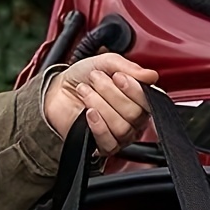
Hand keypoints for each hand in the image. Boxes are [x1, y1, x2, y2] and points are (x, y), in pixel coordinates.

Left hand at [43, 52, 158, 155]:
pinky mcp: (104, 146)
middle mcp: (133, 120)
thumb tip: (151, 76)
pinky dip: (98, 125)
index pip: (148, 101)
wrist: (58, 91)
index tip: (117, 76)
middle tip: (95, 80)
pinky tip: (89, 113)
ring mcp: (120, 135)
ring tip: (86, 92)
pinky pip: (109, 141)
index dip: (134, 90)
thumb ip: (129, 67)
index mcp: (139, 100)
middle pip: (134, 114)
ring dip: (100, 105)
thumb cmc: (83, 78)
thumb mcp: (105, 63)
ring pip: (121, 127)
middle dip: (111, 93)